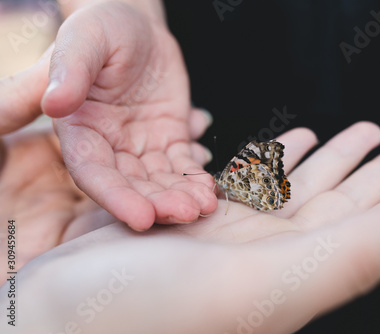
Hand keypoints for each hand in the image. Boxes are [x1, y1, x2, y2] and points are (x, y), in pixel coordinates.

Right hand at [0, 2, 216, 231]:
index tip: (141, 217)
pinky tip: (210, 187)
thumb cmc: (104, 28)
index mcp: (79, 129)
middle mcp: (108, 145)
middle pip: (132, 184)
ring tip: (206, 205)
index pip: (93, 172)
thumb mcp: (84, 39)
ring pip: (160, 179)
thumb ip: (69, 70)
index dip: (116, 197)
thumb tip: (56, 103)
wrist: (137, 26)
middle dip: (159, 202)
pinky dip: (196, 176)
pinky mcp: (167, 138)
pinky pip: (182, 163)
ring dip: (182, 195)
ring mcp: (139, 145)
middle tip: (188, 213)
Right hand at [2, 123, 379, 332]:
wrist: (60, 321)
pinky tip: (286, 143)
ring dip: (324, 161)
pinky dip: (268, 162)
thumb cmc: (152, 312)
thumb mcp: (271, 282)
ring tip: (350, 132)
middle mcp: (266, 261)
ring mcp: (229, 240)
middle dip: (365, 172)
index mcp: (293, 277)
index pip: (360, 231)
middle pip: (332, 206)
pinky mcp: (194, 223)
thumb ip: (359, 255)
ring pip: (291, 191)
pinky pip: (244, 187)